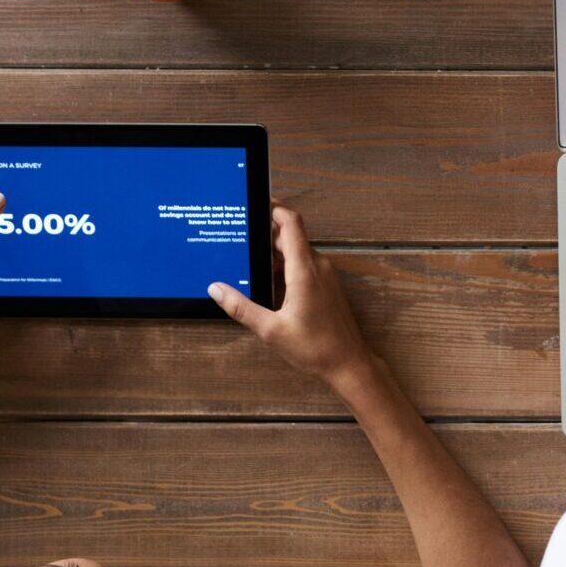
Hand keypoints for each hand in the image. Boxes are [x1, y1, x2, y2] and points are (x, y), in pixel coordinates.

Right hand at [210, 206, 376, 383]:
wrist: (349, 363)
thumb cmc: (315, 347)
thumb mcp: (271, 330)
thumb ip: (242, 307)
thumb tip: (216, 289)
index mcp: (304, 270)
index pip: (291, 224)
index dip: (275, 208)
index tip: (257, 203)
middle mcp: (317, 267)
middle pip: (291, 236)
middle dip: (267, 234)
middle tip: (242, 236)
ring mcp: (325, 276)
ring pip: (297, 252)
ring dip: (275, 253)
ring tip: (250, 260)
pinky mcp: (326, 287)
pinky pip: (304, 266)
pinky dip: (286, 267)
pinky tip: (269, 283)